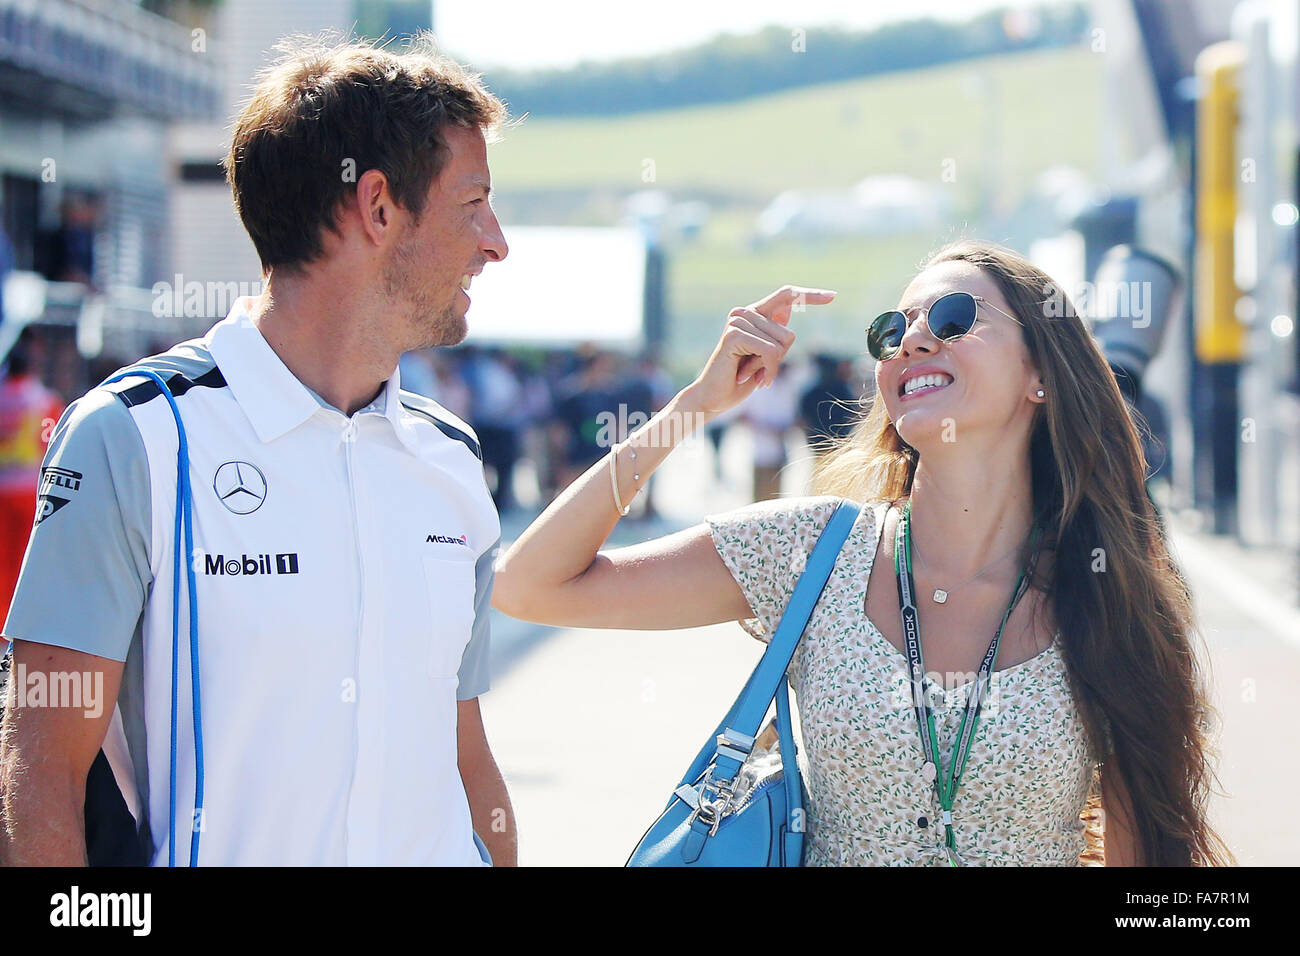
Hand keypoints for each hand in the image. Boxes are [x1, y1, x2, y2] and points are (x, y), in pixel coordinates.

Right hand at [680, 285, 835, 417]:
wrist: (714, 398)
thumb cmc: (740, 379)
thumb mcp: (765, 355)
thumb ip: (774, 333)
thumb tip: (788, 309)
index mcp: (753, 314)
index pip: (786, 296)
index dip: (810, 295)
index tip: (833, 296)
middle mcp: (744, 313)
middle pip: (788, 333)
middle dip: (780, 359)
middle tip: (759, 371)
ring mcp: (737, 321)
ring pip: (781, 343)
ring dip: (771, 367)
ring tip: (751, 373)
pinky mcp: (734, 334)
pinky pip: (771, 352)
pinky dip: (768, 370)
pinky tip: (753, 378)